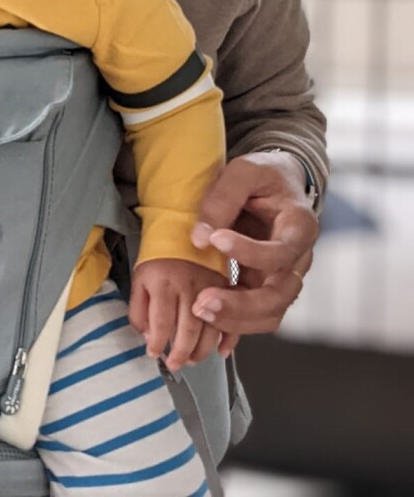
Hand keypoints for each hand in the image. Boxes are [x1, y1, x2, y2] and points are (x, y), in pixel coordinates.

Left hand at [129, 258, 226, 372]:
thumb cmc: (158, 255)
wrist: (181, 227)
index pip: (161, 323)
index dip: (157, 344)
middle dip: (180, 353)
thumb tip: (147, 336)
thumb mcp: (140, 278)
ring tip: (190, 359)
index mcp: (164, 283)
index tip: (153, 354)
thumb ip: (139, 309)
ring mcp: (210, 286)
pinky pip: (232, 317)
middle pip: (188, 330)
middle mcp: (189, 286)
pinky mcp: (226, 285)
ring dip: (201, 351)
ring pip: (210, 328)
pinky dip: (228, 338)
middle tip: (174, 364)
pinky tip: (220, 351)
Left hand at [189, 150, 318, 352]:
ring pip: (270, 312)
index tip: (215, 240)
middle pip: (280, 294)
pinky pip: (257, 315)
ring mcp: (285, 276)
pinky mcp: (267, 285)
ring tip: (200, 311)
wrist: (276, 183)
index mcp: (300, 226)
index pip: (281, 251)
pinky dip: (235, 325)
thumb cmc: (263, 175)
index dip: (249, 252)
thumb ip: (223, 199)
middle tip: (203, 301)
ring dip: (236, 319)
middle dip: (242, 304)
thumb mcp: (244, 172)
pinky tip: (210, 328)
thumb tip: (200, 238)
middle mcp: (299, 258)